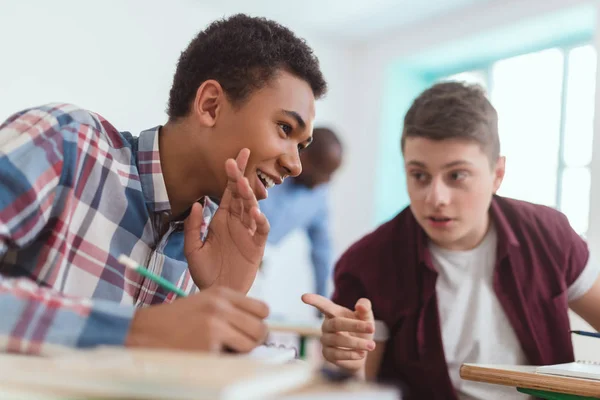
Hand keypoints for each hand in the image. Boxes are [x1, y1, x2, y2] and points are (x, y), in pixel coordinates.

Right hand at [126, 287, 268, 351]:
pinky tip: (207, 353)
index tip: (251, 329)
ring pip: (250, 344)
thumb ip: (231, 309)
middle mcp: (221, 307)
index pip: (262, 308)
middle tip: (242, 345)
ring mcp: (215, 326)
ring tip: (225, 349)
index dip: (260, 322)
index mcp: (222, 293)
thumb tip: (259, 326)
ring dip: (242, 351)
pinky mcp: (209, 346)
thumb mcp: (205, 302)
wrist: (144, 332)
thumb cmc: (175, 320)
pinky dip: (223, 359)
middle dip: (255, 340)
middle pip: (261, 328)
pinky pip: (231, 358)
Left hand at [184, 149, 269, 292]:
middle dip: (241, 176)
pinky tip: (255, 214)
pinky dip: (260, 221)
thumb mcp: (192, 249)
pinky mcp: (257, 247)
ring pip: (252, 209)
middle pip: (241, 195)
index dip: (232, 174)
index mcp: (221, 219)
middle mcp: (236, 222)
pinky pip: (261, 230)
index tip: (232, 157)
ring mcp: (248, 233)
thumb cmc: (204, 272)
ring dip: (249, 196)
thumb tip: (197, 203)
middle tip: (240, 158)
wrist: (217, 292)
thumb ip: (193, 226)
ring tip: (244, 186)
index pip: (228, 191)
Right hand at [302, 294, 375, 373]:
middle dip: (355, 325)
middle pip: (336, 323)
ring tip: (371, 345)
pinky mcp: (327, 354)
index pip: (323, 305)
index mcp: (334, 313)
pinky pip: (336, 354)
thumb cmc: (362, 330)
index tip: (304, 296)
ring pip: (337, 340)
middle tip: (372, 328)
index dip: (314, 300)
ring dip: (357, 343)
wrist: (363, 353)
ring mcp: (325, 340)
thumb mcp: (367, 318)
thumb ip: (365, 308)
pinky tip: (362, 354)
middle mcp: (326, 325)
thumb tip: (360, 306)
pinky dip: (351, 354)